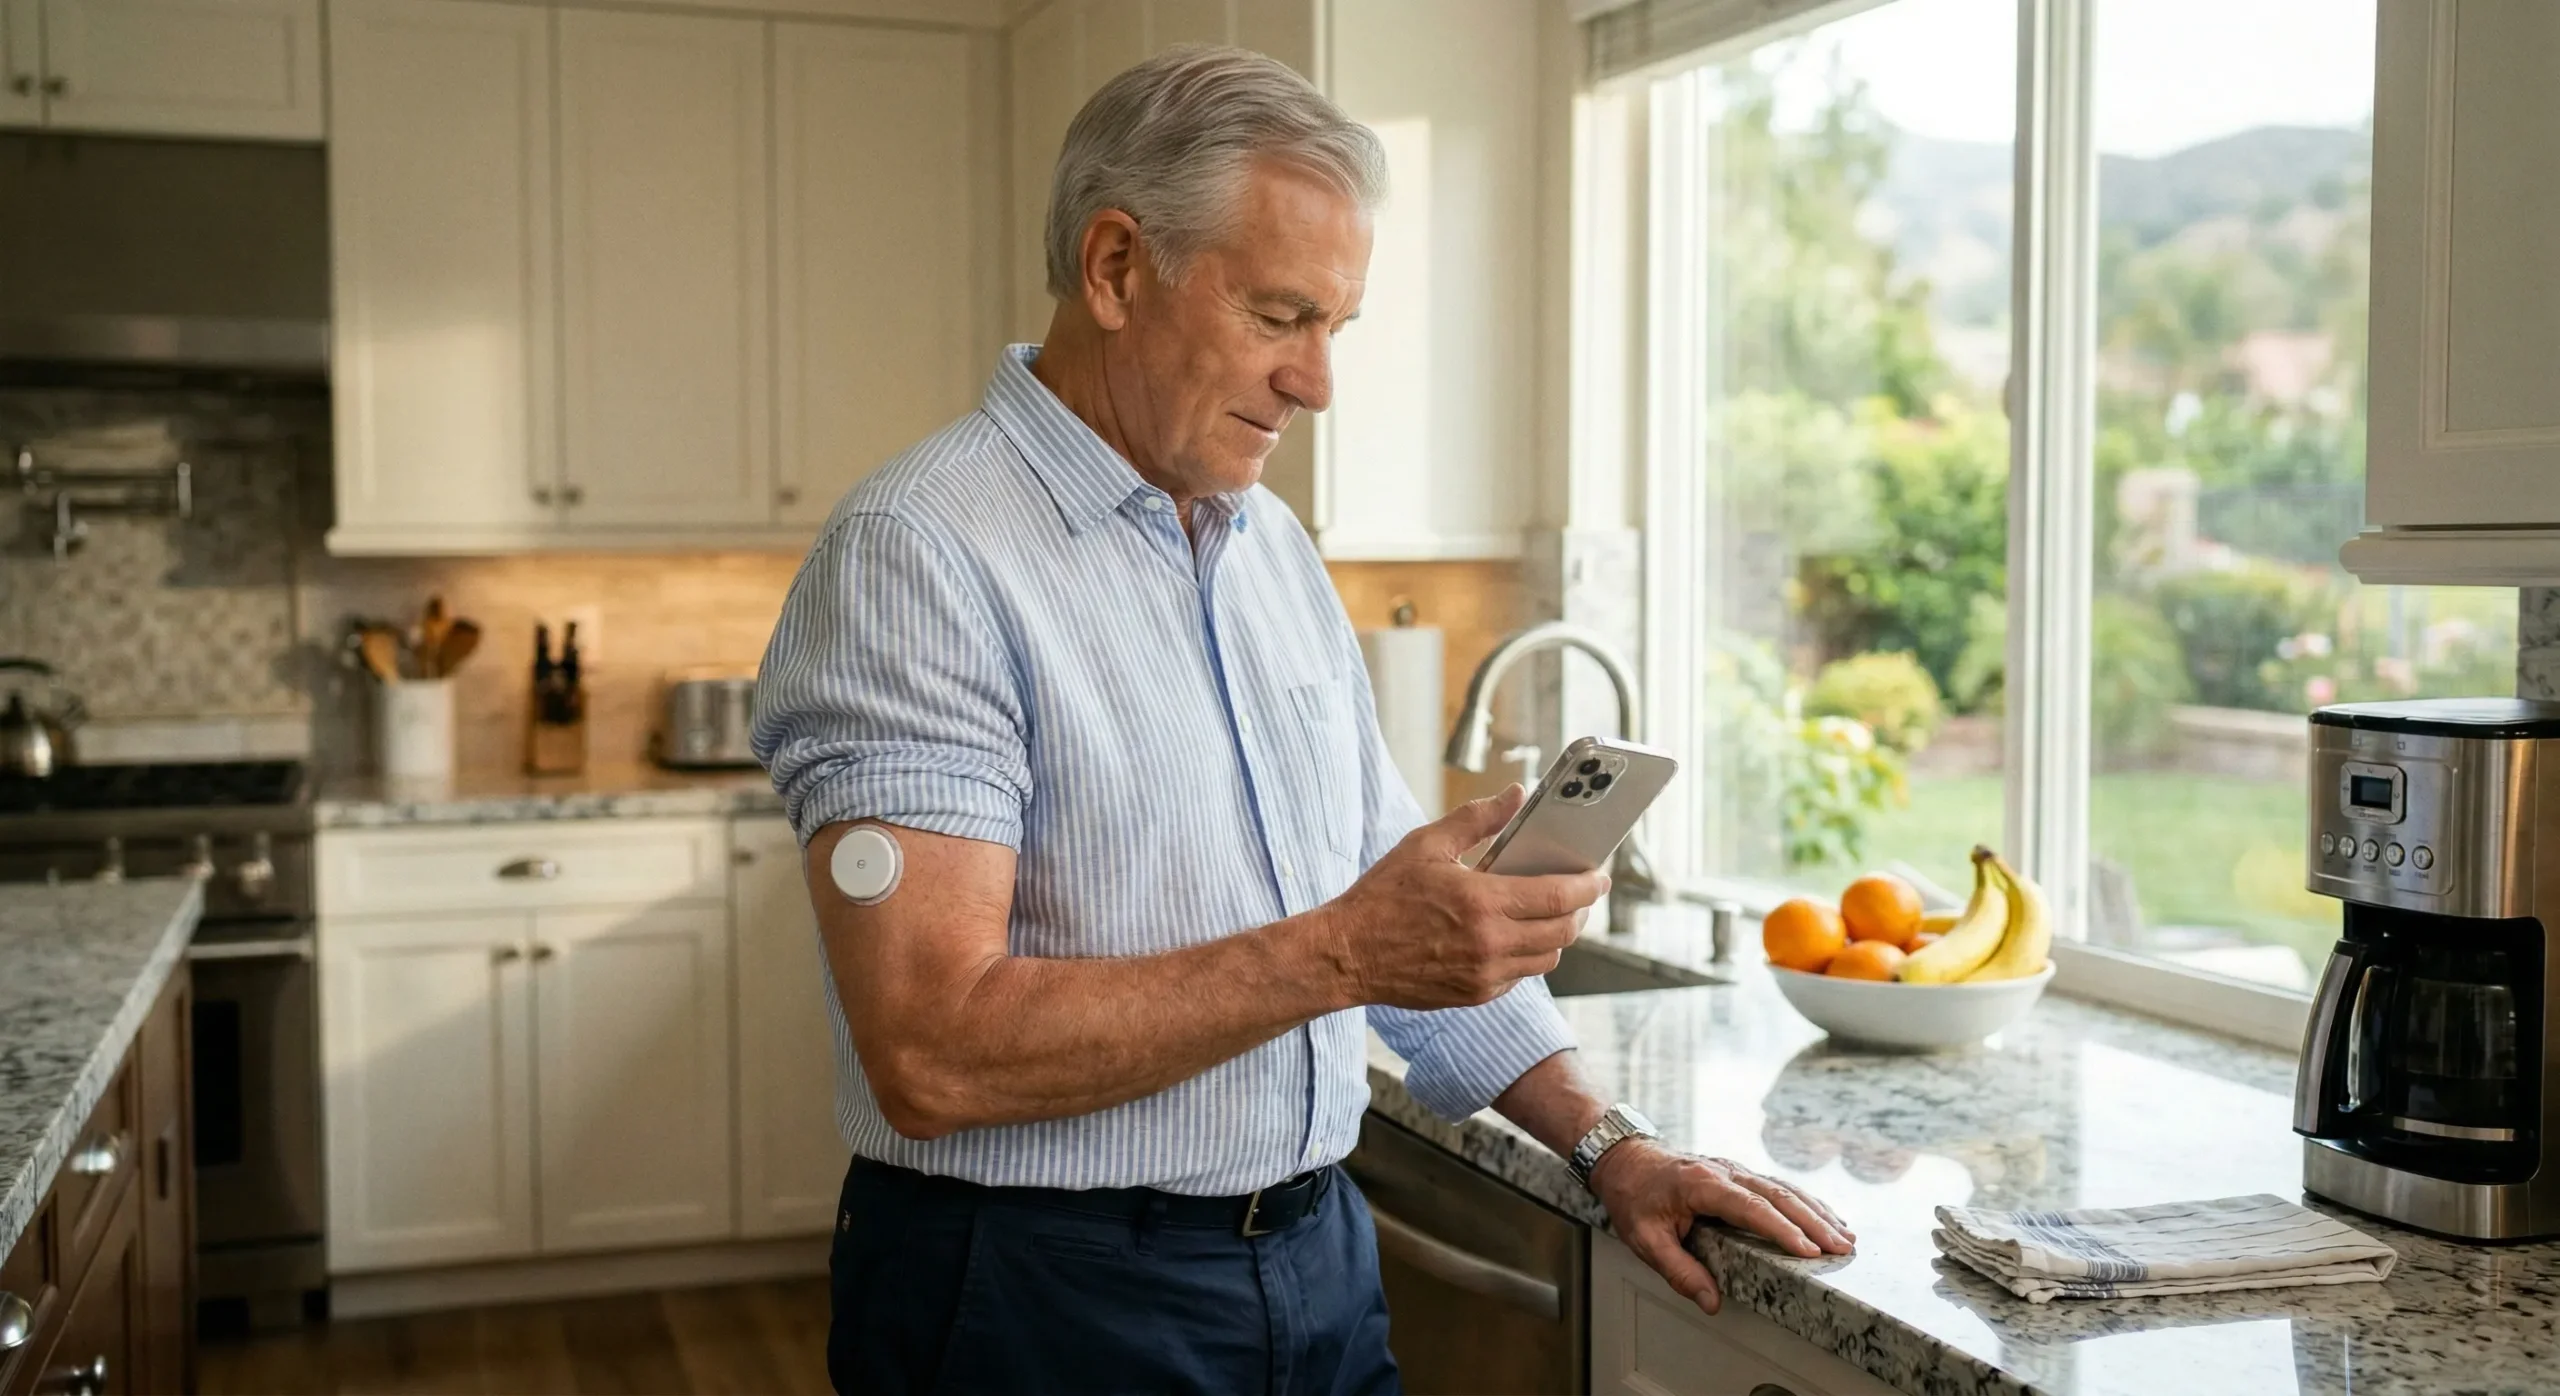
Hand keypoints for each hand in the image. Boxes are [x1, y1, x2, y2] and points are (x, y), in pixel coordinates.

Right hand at [1317, 786, 1609, 1009]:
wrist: (1347, 954)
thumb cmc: (1383, 896)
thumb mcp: (1426, 844)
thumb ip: (1477, 819)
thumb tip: (1517, 795)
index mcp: (1483, 902)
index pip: (1560, 897)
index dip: (1589, 886)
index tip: (1600, 876)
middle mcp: (1491, 944)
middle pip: (1564, 932)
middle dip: (1580, 911)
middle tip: (1579, 893)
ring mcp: (1485, 975)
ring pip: (1547, 958)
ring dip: (1557, 935)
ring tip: (1548, 913)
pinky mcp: (1475, 994)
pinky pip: (1521, 976)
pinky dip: (1528, 955)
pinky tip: (1513, 935)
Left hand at [1589, 1139, 1855, 1315]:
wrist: (1624, 1158)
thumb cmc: (1633, 1197)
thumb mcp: (1644, 1239)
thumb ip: (1678, 1271)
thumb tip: (1711, 1302)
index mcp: (1702, 1185)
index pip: (1751, 1208)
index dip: (1782, 1230)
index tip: (1810, 1251)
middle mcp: (1725, 1172)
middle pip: (1778, 1195)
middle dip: (1814, 1223)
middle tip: (1842, 1248)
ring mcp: (1734, 1170)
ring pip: (1784, 1188)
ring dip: (1816, 1212)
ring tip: (1845, 1236)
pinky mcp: (1738, 1174)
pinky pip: (1777, 1187)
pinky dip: (1805, 1202)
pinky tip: (1824, 1217)